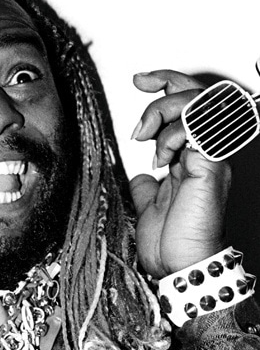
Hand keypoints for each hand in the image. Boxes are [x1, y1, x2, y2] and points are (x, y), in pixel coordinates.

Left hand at [129, 70, 230, 278]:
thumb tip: (140, 175)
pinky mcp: (210, 164)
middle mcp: (204, 153)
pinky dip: (172, 132)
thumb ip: (146, 187)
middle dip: (165, 82)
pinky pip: (198, 126)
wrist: (179, 267)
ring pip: (199, 103)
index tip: (139, 82)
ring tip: (144, 135)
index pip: (187, 106)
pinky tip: (159, 156)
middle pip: (197, 94)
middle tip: (139, 88)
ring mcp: (209, 157)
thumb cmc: (170, 246)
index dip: (166, 85)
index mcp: (191, 159)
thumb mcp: (148, 207)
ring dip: (164, 109)